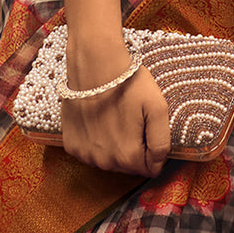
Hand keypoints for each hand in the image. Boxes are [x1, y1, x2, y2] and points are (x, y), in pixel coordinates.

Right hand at [61, 55, 171, 176]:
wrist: (95, 65)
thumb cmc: (128, 83)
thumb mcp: (158, 107)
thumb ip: (162, 141)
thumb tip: (158, 162)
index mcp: (128, 156)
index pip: (150, 168)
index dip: (153, 148)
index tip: (148, 126)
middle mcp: (104, 163)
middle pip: (129, 165)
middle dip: (134, 146)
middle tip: (132, 117)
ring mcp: (85, 155)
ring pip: (108, 159)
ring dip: (114, 143)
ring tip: (115, 115)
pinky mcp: (71, 145)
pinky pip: (89, 150)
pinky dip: (95, 139)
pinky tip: (99, 118)